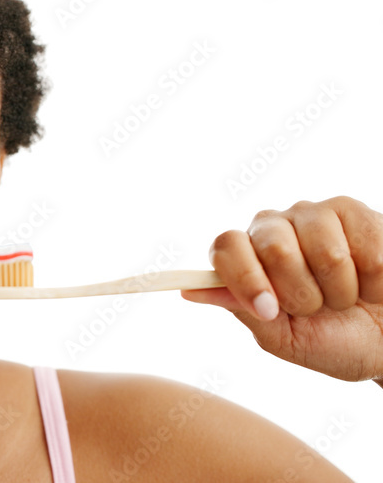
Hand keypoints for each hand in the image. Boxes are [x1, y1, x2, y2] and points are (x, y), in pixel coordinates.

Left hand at [181, 196, 382, 382]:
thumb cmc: (332, 340)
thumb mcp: (282, 337)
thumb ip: (241, 309)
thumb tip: (188, 291)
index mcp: (246, 256)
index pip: (226, 247)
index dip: (245, 278)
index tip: (269, 309)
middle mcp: (272, 228)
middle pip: (273, 248)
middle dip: (301, 293)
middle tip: (316, 308)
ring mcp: (313, 215)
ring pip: (325, 252)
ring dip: (341, 291)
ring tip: (345, 297)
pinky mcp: (353, 212)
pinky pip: (365, 250)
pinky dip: (373, 282)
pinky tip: (371, 285)